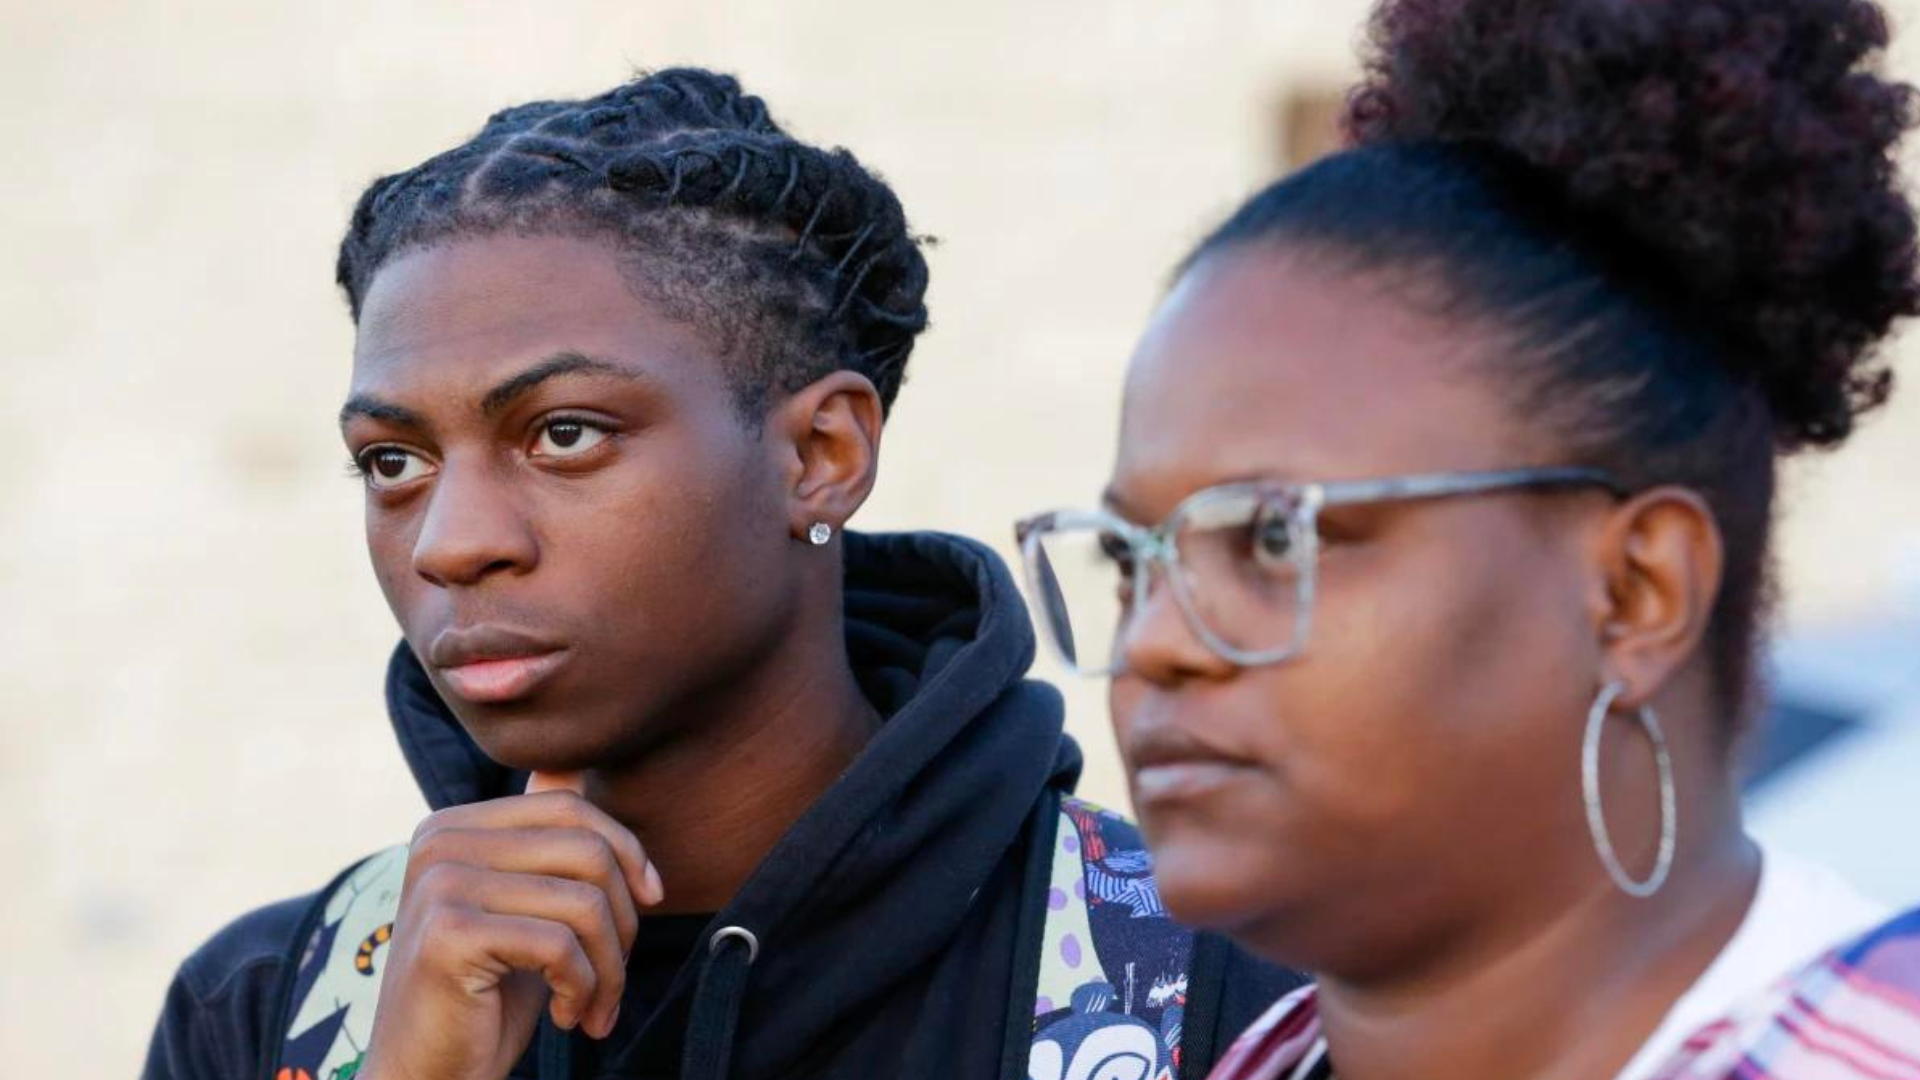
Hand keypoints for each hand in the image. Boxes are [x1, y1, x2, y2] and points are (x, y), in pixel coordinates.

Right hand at [358, 771, 664, 1079]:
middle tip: (613, 975)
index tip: (649, 900)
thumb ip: (538, 840)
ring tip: (592, 1005)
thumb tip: (570, 765)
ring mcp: (440, 884)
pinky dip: (584, 989)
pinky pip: (561, 946)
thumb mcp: (520, 908)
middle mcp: (439, 842)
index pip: (569, 807)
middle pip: (587, 850)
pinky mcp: (450, 935)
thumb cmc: (483, 997)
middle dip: (624, 919)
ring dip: (608, 968)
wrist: (424, 1077)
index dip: (627, 851)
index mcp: (453, 825)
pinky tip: (565, 1017)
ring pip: (584, 902)